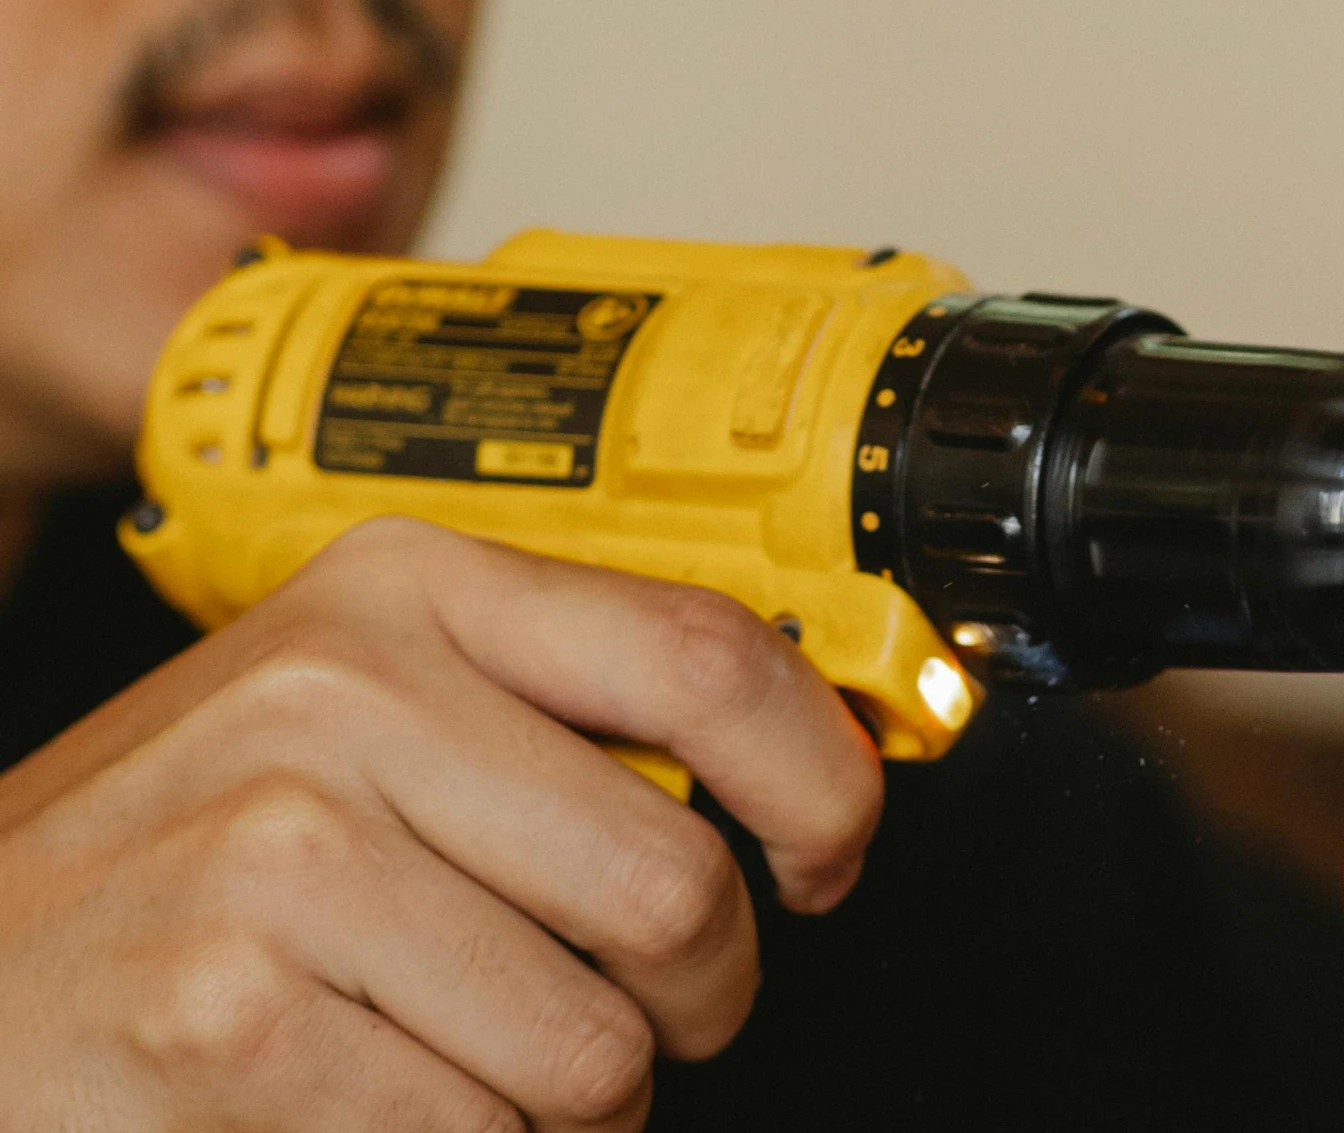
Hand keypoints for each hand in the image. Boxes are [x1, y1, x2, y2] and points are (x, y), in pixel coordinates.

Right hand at [0, 517, 882, 1130]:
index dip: (819, 775)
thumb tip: (789, 765)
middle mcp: (342, 694)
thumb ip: (545, 713)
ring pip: (591, 1044)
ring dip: (577, 1106)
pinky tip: (379, 1110)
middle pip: (675, 881)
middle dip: (699, 998)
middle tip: (651, 1021)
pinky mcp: (231, 1016)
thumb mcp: (356, 715)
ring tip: (480, 1071)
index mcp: (404, 594)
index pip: (706, 652)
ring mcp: (279, 852)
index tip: (831, 853)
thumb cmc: (181, 859)